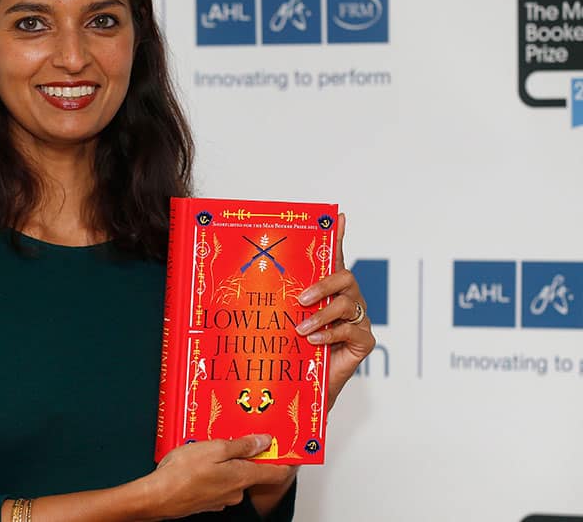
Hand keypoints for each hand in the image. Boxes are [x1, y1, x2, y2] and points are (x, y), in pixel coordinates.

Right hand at [145, 435, 293, 518]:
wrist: (158, 497)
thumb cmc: (182, 473)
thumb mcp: (215, 448)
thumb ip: (242, 445)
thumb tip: (263, 441)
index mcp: (243, 476)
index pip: (276, 472)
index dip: (285, 459)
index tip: (289, 448)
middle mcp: (236, 491)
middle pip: (252, 470)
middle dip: (245, 453)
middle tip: (234, 435)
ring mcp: (221, 498)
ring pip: (231, 475)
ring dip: (225, 461)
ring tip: (207, 445)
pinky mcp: (207, 500)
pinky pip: (217, 481)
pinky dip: (212, 470)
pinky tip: (197, 461)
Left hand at [293, 213, 375, 406]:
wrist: (305, 386)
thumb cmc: (293, 352)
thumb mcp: (281, 322)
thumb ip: (274, 302)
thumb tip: (240, 282)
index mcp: (327, 291)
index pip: (333, 259)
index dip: (338, 238)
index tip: (338, 217)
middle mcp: (347, 300)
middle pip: (345, 277)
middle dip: (323, 284)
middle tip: (300, 299)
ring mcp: (358, 320)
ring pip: (347, 303)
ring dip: (321, 315)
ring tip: (301, 329)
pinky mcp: (364, 341)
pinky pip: (351, 330)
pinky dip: (330, 334)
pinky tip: (313, 341)